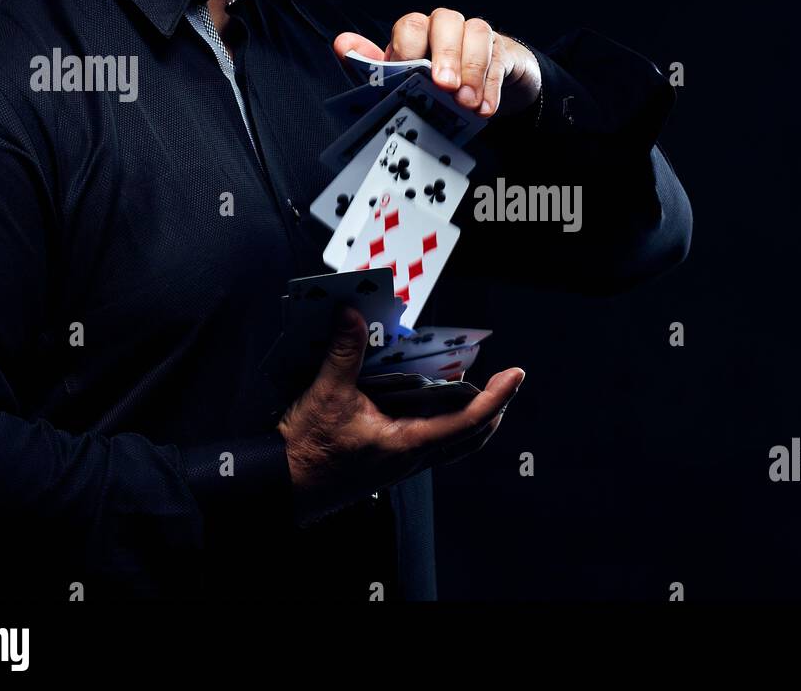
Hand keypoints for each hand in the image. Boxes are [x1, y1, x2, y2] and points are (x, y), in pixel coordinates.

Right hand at [277, 307, 523, 523]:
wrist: (285, 486)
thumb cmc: (308, 450)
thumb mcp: (327, 393)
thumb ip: (345, 352)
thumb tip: (352, 315)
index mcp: (408, 444)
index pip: (469, 421)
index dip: (498, 397)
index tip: (516, 375)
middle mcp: (413, 457)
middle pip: (472, 436)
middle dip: (494, 407)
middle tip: (505, 380)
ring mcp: (403, 461)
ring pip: (454, 441)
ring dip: (471, 414)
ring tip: (474, 383)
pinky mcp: (391, 459)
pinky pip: (432, 440)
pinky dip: (444, 418)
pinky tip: (430, 396)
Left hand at [333, 8, 542, 118]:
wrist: (479, 88)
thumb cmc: (432, 84)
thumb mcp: (401, 80)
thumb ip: (374, 66)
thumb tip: (343, 44)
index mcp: (417, 31)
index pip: (411, 25)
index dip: (409, 48)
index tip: (407, 73)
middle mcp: (446, 26)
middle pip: (446, 21)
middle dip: (445, 53)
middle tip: (444, 86)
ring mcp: (476, 36)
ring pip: (477, 33)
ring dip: (473, 69)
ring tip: (466, 103)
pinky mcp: (501, 52)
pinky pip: (499, 60)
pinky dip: (492, 86)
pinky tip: (485, 109)